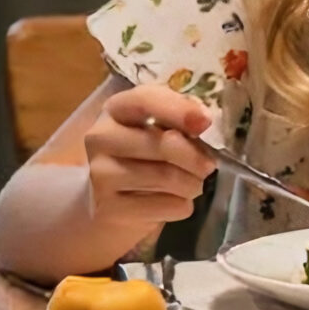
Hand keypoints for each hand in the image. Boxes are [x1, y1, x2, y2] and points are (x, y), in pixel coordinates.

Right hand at [80, 83, 217, 231]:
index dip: (179, 109)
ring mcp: (100, 175)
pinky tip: (177, 202)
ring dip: (193, 184)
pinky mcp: (108, 209)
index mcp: (114, 109)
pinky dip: (182, 206)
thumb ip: (176, 118)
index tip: (206, 122)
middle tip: (208, 167)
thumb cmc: (140, 157)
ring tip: (194, 185)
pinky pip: (165, 206)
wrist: (107, 204)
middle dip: (196, 158)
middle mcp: (101, 138)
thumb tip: (202, 120)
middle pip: (163, 144)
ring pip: (167, 177)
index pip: (145, 100)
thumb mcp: (153, 129)